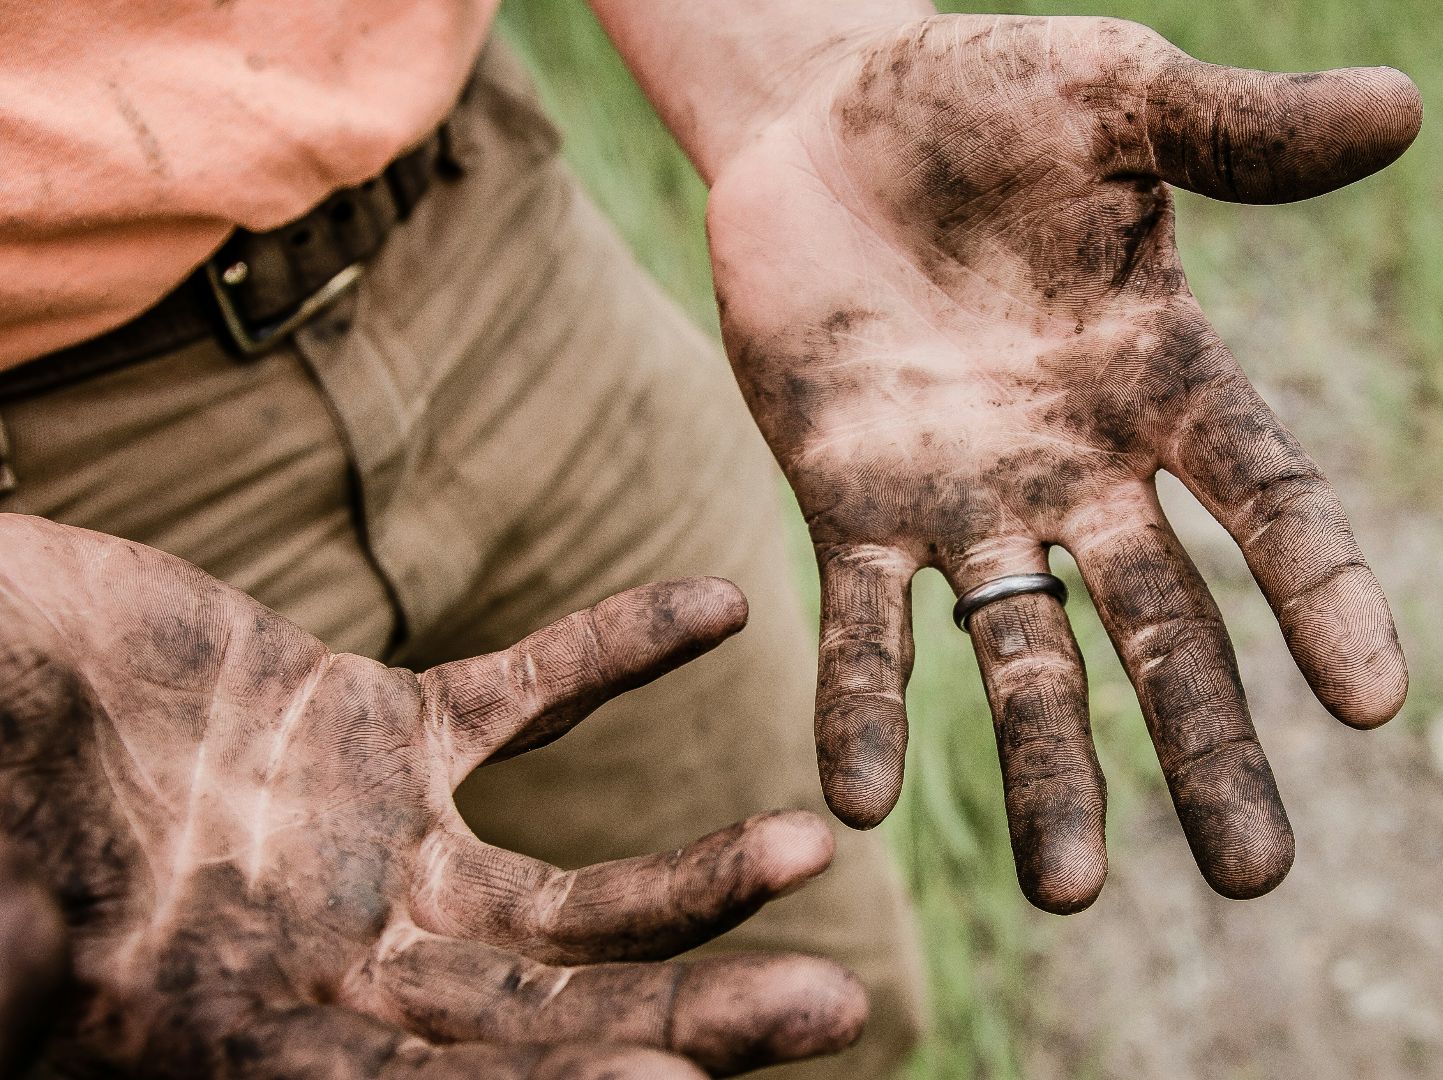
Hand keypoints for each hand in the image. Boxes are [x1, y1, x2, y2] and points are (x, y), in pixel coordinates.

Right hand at [0, 514, 864, 1077]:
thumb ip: (22, 967)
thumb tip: (34, 996)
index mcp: (256, 1039)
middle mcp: (346, 968)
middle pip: (555, 1017)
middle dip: (693, 1020)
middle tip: (838, 1013)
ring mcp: (380, 851)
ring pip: (574, 892)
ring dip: (696, 874)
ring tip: (809, 847)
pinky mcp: (385, 730)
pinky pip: (529, 696)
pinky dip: (617, 650)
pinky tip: (717, 606)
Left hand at [708, 14, 1417, 912]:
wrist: (824, 117)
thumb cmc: (986, 98)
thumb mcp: (1119, 96)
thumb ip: (1241, 131)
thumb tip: (1405, 107)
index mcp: (1165, 377)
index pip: (1268, 498)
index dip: (1323, 593)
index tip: (1378, 702)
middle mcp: (1081, 466)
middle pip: (1163, 625)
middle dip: (1205, 746)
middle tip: (1255, 879)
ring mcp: (967, 498)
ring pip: (1020, 656)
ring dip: (1045, 770)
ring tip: (1066, 893)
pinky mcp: (849, 503)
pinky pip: (861, 622)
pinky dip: (862, 706)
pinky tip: (857, 802)